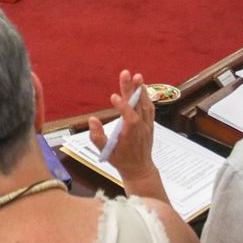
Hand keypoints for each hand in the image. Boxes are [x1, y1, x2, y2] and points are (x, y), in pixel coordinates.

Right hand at [88, 70, 157, 186]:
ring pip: (145, 105)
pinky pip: (150, 109)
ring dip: (141, 90)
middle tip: (126, 73)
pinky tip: (144, 88)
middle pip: (136, 105)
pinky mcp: (150, 124)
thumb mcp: (105, 152)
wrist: (139, 169)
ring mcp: (147, 125)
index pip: (128, 117)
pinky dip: (147, 97)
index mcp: (130, 134)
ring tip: (137, 76)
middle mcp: (140, 128)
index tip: (113, 96)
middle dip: (131, 89)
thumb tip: (92, 120)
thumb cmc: (121, 160)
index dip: (122, 106)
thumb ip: (97, 136)